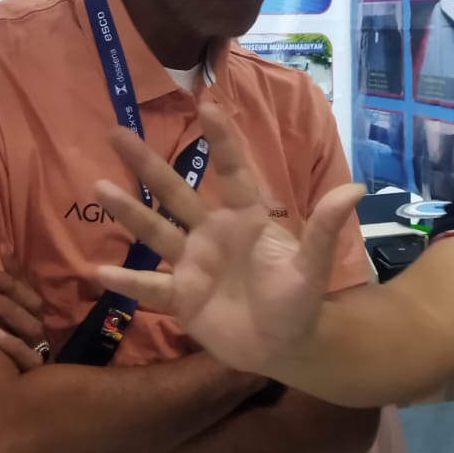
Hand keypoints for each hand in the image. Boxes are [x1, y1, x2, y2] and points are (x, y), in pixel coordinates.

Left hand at [0, 254, 50, 372]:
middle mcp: (37, 331)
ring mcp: (38, 351)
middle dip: (7, 285)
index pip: (26, 286)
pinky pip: (27, 358)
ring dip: (6, 308)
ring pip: (30, 326)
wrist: (8, 403)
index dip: (14, 267)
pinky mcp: (33, 375)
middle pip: (30, 303)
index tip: (0, 245)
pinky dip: (11, 345)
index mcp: (30, 316)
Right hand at [93, 111, 361, 375]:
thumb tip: (357, 190)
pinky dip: (126, 283)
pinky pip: (150, 288)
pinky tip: (96, 271)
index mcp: (246, 219)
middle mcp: (213, 234)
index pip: (233, 171)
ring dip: (128, 211)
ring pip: (155, 232)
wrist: (287, 347)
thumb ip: (325, 229)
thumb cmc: (301, 302)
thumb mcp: (314, 266)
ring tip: (98, 185)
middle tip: (117, 132)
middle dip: (147, 164)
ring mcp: (193, 265)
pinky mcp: (182, 298)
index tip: (206, 105)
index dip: (221, 140)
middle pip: (175, 193)